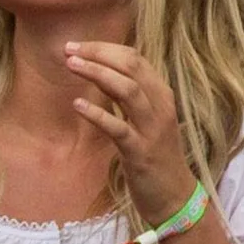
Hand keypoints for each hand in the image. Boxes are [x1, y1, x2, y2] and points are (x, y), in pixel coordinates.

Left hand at [59, 39, 196, 215]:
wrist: (174, 197)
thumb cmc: (156, 156)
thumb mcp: (146, 119)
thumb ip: (129, 96)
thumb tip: (102, 72)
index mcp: (161, 94)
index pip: (134, 58)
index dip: (104, 48)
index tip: (78, 45)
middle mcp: (160, 106)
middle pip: (131, 66)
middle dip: (98, 54)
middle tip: (69, 49)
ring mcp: (152, 129)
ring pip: (128, 90)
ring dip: (97, 73)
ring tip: (71, 65)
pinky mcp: (140, 152)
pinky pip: (118, 128)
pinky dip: (97, 114)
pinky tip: (77, 105)